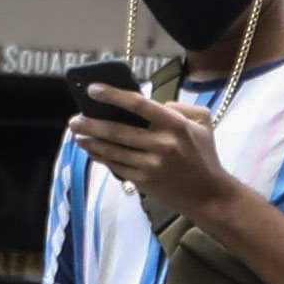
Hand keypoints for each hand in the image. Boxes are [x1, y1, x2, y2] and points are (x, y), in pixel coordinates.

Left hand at [65, 83, 245, 235]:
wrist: (209, 195)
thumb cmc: (204, 154)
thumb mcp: (202, 122)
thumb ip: (178, 107)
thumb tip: (150, 103)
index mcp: (175, 125)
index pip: (139, 104)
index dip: (113, 95)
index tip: (92, 89)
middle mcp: (161, 144)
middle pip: (118, 130)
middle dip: (91, 123)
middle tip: (74, 118)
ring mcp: (151, 165)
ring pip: (113, 150)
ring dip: (91, 141)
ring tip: (77, 134)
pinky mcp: (144, 181)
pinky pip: (116, 166)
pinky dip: (101, 157)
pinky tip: (91, 150)